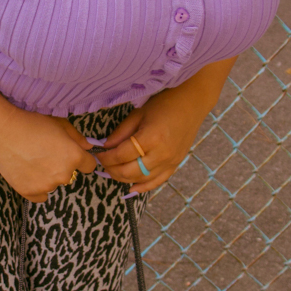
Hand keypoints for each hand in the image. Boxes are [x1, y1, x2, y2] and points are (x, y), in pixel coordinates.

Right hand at [0, 110, 96, 202]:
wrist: (3, 130)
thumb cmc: (32, 123)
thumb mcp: (60, 123)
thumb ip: (77, 137)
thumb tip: (88, 148)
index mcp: (74, 157)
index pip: (89, 165)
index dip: (81, 159)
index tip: (70, 154)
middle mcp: (63, 174)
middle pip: (69, 175)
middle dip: (61, 166)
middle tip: (44, 153)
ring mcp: (46, 185)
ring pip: (53, 184)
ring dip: (47, 176)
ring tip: (31, 160)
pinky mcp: (29, 192)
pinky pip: (40, 196)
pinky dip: (36, 188)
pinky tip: (29, 174)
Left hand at [96, 59, 235, 193]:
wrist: (192, 102)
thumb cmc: (165, 103)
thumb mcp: (139, 113)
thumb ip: (121, 132)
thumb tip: (105, 147)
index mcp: (151, 138)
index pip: (121, 155)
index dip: (106, 157)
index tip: (98, 154)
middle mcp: (162, 154)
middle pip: (130, 171)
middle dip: (112, 169)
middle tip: (103, 163)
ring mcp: (170, 162)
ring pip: (141, 179)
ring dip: (124, 178)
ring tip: (112, 171)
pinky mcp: (176, 164)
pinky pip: (157, 182)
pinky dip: (143, 186)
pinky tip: (131, 188)